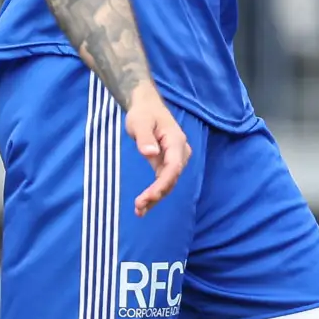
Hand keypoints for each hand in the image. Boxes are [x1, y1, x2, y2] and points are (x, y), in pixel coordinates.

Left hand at [125, 87, 189, 215]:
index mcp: (176, 141)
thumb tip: (150, 153)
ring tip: (139, 212)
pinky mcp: (168, 163)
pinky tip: (143, 205)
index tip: (149, 196)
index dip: (162, 184)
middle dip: (157, 194)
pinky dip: (154, 193)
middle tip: (139, 207)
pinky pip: (163, 180)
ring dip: (156, 198)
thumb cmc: (143, 113)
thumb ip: (145, 137)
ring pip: (169, 183)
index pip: (173, 167)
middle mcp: (180, 152)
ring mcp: (175, 159)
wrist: (147, 106)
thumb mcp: (140, 122)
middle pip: (172, 178)